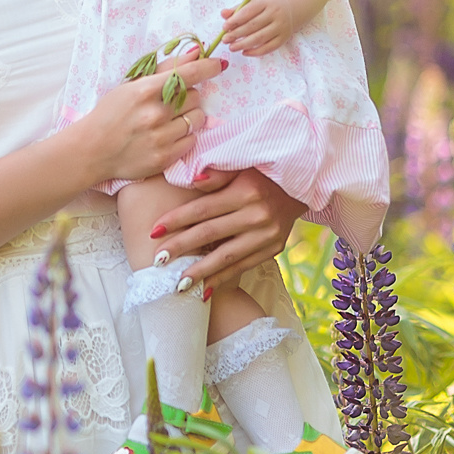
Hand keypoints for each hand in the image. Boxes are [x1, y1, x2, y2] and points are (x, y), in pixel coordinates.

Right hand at [70, 49, 225, 185]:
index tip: (218, 65)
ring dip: (189, 117)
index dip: (207, 67)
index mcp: (144, 91)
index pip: (187, 74)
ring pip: (198, 119)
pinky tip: (167, 136)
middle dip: (189, 97)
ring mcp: (161, 138)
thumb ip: (164, 69)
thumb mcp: (130, 86)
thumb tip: (196, 53)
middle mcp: (155, 114)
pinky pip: (192, 141)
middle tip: (172, 102)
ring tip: (170, 120)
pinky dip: (184, 137)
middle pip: (196, 97)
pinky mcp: (165, 158)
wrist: (91, 150)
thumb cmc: (110, 114)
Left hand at [148, 167, 304, 291]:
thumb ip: (216, 174)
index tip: (153, 231)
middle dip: (181, 248)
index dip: (176, 220)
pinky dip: (223, 278)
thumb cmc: (260, 172)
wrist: (300, 185)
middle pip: (210, 234)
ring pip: (227, 256)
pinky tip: (204, 289)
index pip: (203, 209)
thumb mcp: (240, 164)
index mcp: (245, 191)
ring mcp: (267, 235)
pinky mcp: (274, 248)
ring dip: (200, 272)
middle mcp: (257, 215)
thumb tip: (192, 180)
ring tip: (177, 284)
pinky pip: (243, 266)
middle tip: (157, 261)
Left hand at [218, 0, 296, 55]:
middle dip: (237, 34)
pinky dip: (255, 52)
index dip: (235, 20)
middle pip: (253, 26)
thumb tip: (223, 14)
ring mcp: (281, 26)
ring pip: (260, 38)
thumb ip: (237, 8)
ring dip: (244, 44)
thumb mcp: (253, 1)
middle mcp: (275, 13)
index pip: (248, 11)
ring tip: (232, 47)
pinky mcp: (284, 38)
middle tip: (225, 39)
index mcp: (265, 1)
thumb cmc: (266, 4)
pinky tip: (245, 52)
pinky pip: (268, 48)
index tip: (224, 27)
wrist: (289, 7)